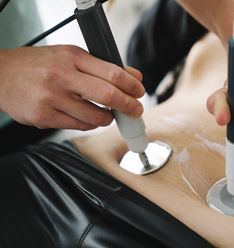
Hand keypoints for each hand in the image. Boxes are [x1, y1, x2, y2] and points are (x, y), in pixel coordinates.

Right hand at [0, 45, 144, 129]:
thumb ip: (102, 66)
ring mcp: (51, 97)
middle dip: (128, 105)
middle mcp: (62, 75)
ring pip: (94, 116)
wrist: (0, 74)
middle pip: (108, 95)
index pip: (112, 72)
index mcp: (72, 57)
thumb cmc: (37, 65)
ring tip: (108, 115)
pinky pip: (78, 125)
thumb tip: (133, 76)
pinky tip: (89, 118)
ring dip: (108, 118)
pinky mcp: (43, 116)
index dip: (132, 86)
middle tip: (135, 110)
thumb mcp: (69, 56)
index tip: (139, 92)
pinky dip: (89, 124)